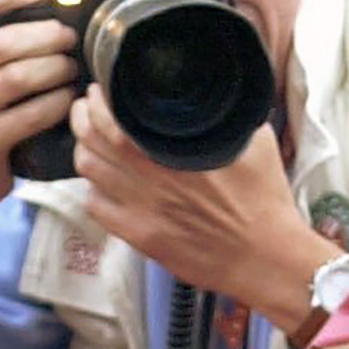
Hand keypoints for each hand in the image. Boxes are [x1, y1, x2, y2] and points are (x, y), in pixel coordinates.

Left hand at [70, 86, 326, 327]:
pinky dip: (93, 190)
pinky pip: (97, 207)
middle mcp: (152, 177)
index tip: (101, 91)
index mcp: (175, 150)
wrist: (267, 257)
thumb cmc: (266, 202)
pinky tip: (105, 184)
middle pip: (91, 140)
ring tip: (90, 142)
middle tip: (87, 110)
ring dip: (84, 151)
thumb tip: (216, 96)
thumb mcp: (256, 142)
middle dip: (82, 118)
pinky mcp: (141, 237)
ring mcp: (142, 209)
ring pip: (89, 171)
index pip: (114, 118)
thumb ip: (227, 116)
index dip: (98, 101)